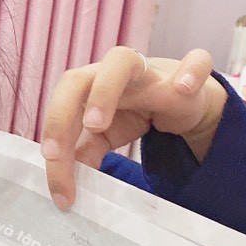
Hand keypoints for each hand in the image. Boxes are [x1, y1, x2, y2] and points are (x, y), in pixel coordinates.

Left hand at [40, 46, 227, 209]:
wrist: (182, 101)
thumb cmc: (133, 112)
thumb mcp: (103, 138)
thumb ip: (83, 154)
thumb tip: (63, 185)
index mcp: (87, 89)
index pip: (61, 107)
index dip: (52, 133)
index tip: (51, 164)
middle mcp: (110, 76)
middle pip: (77, 79)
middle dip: (61, 113)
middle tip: (58, 152)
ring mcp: (148, 72)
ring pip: (121, 60)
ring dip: (103, 91)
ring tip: (97, 125)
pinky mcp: (186, 75)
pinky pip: (194, 62)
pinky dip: (190, 72)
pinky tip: (183, 89)